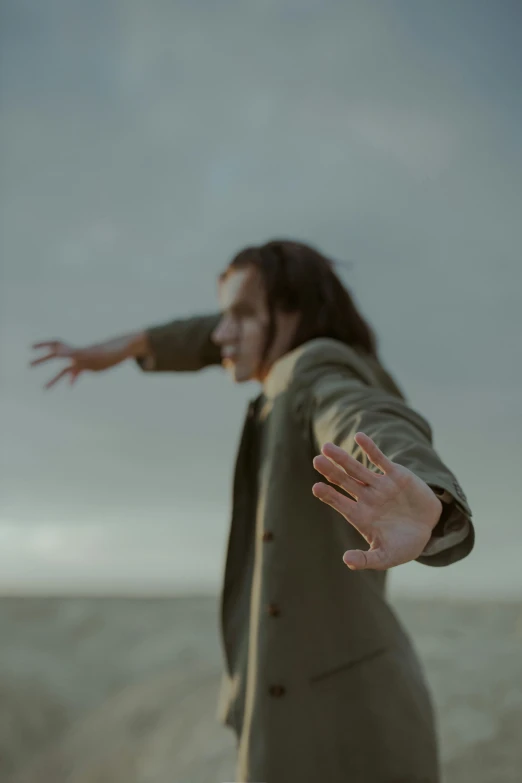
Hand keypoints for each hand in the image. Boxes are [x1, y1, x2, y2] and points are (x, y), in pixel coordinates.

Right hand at [30, 338, 128, 388]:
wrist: (125, 349)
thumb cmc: (114, 349)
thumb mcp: (100, 353)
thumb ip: (81, 354)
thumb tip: (68, 355)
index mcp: (78, 351)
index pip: (58, 346)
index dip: (43, 345)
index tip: (31, 347)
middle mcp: (78, 355)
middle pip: (57, 356)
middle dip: (42, 360)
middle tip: (28, 364)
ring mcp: (83, 362)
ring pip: (65, 370)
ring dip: (54, 379)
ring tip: (44, 389)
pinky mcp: (89, 367)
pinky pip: (77, 374)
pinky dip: (72, 380)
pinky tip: (69, 388)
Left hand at [312, 433, 442, 570]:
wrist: (430, 528)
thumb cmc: (404, 544)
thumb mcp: (386, 556)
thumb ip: (366, 559)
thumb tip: (346, 560)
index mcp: (360, 516)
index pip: (340, 503)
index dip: (329, 495)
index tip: (316, 488)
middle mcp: (366, 498)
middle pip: (344, 482)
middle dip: (331, 471)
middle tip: (316, 460)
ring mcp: (379, 485)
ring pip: (357, 469)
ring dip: (343, 458)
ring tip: (327, 448)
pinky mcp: (395, 475)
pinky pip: (380, 460)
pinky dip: (370, 449)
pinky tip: (359, 437)